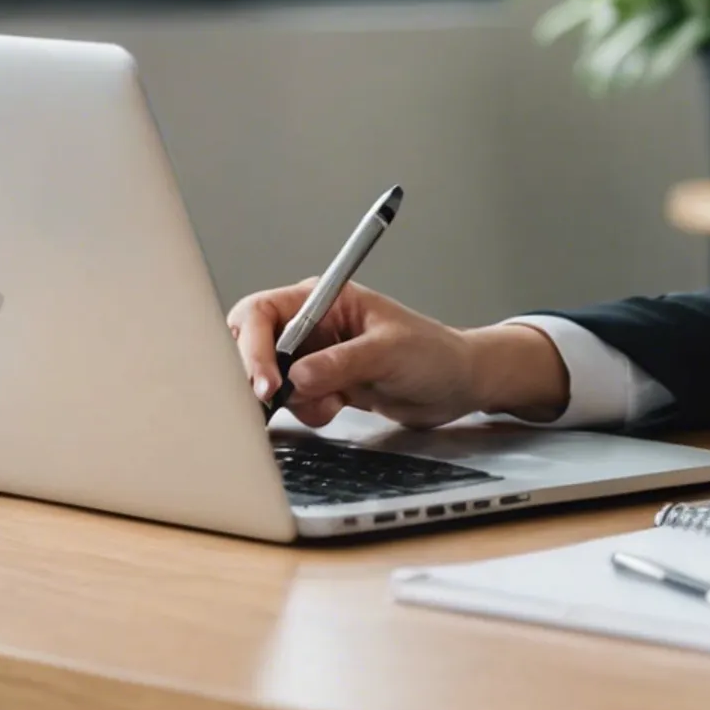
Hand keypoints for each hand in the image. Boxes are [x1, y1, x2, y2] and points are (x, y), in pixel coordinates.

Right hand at [224, 280, 569, 428]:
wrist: (457, 385)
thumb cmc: (434, 354)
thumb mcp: (390, 352)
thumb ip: (342, 363)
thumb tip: (297, 378)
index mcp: (323, 299)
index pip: (264, 313)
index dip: (254, 347)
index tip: (267, 383)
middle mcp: (312, 324)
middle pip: (253, 345)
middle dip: (260, 376)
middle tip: (275, 400)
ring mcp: (314, 356)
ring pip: (270, 379)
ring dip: (292, 399)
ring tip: (332, 402)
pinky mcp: (321, 384)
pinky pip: (292, 401)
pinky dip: (307, 411)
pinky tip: (337, 408)